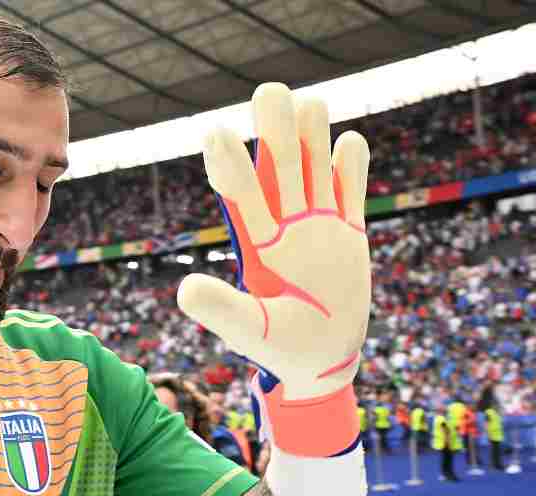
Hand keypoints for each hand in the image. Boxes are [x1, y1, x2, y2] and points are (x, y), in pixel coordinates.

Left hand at [177, 83, 370, 456]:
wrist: (321, 362)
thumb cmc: (281, 349)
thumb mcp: (251, 330)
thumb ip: (222, 309)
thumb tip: (184, 290)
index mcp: (258, 243)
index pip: (242, 195)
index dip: (231, 165)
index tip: (215, 134)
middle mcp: (284, 226)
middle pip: (279, 167)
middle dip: (274, 132)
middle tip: (269, 92)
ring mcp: (318, 226)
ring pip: (314, 168)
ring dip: (312, 136)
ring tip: (309, 104)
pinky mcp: (349, 233)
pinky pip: (350, 191)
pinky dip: (351, 167)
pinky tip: (349, 142)